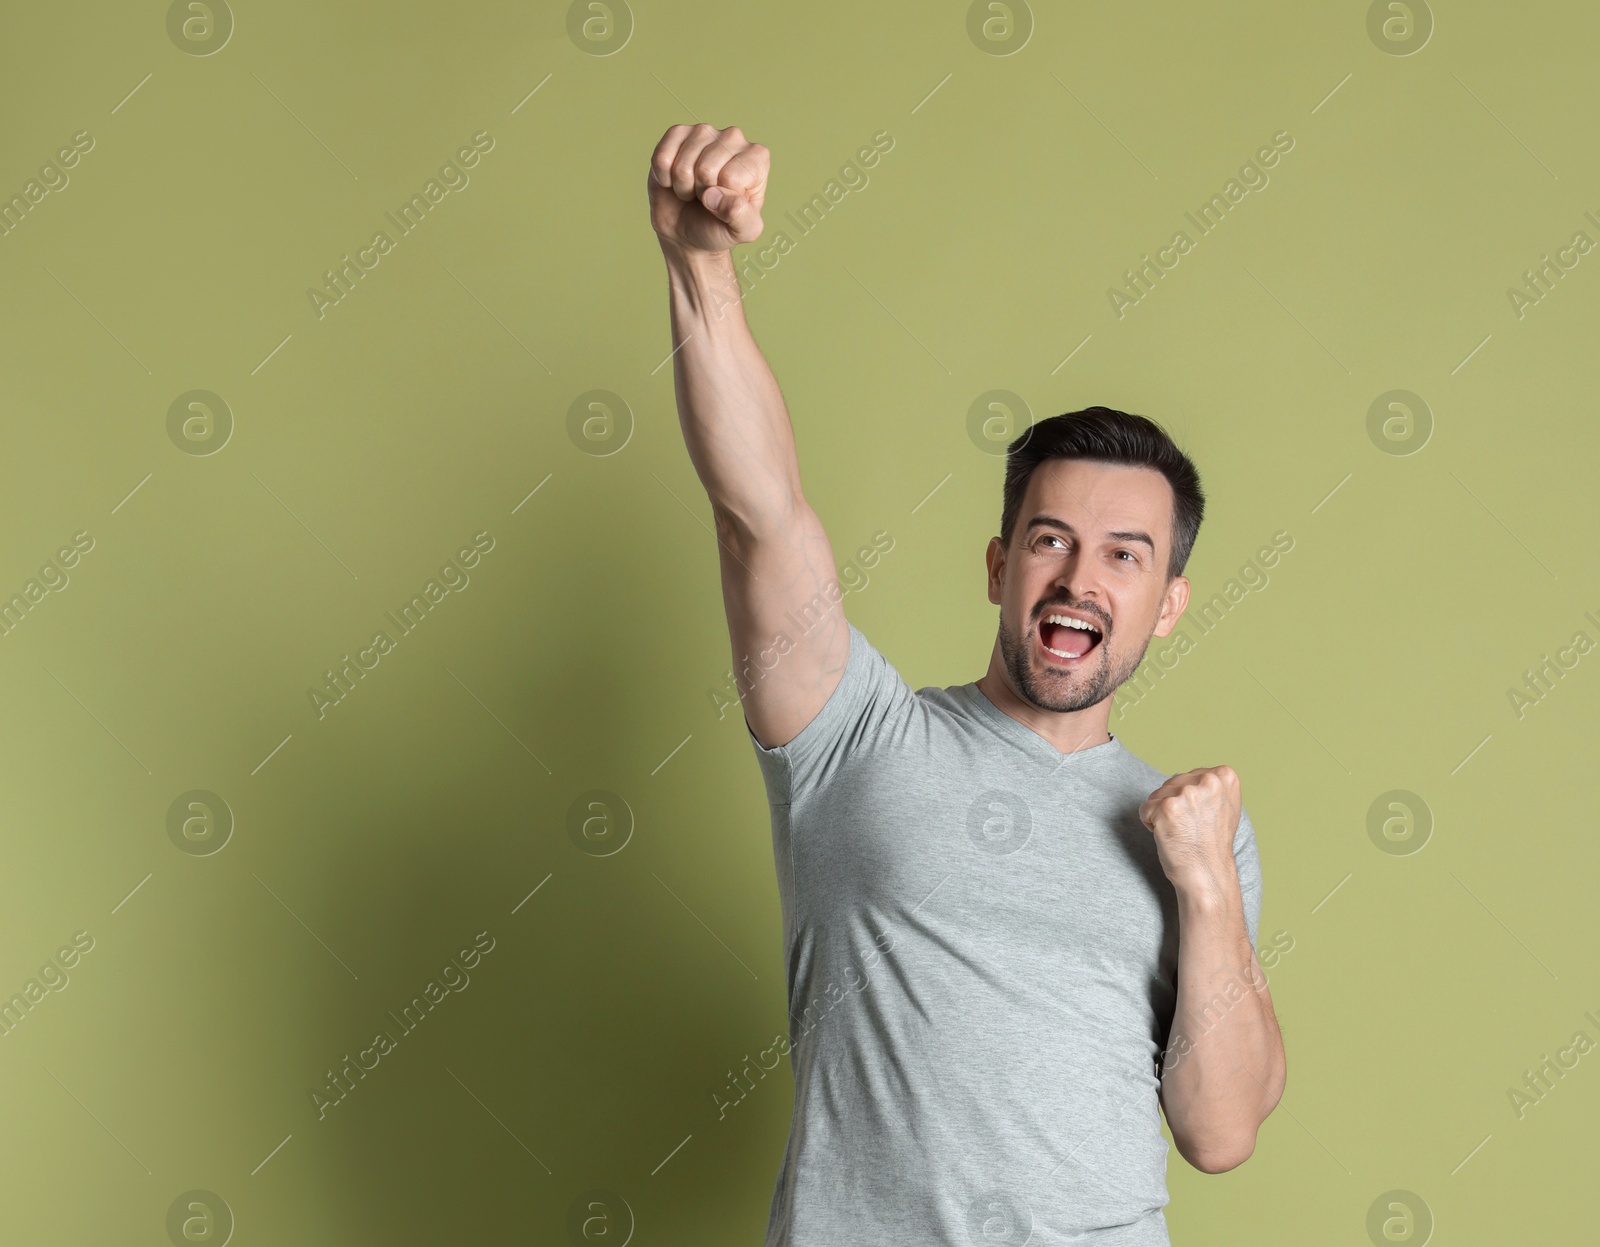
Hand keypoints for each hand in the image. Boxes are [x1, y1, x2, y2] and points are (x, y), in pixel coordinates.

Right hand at [648, 123, 768, 253]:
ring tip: (693, 189)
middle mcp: (734, 138)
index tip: (725, 203)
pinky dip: (664, 177)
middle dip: (701, 192)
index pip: (731, 177)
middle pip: (706, 169)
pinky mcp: (677, 134)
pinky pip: (662, 157)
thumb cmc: (718, 227)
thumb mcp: (741, 231)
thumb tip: (716, 195)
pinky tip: (674, 179)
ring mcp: (704, 132)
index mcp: (757, 158)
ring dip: (683, 186)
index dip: (722, 198)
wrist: (687, 230)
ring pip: (683, 164)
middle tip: (706, 197)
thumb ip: (741, 217)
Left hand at [1138, 766, 1241, 898]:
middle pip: (1171, 783)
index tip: (1203, 819)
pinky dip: (1151, 824)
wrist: (1208, 874)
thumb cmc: (1212, 843)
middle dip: (1174, 806)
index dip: (1190, 801)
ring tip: (1182, 832)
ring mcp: (1187, 793)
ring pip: (1157, 796)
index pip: (1189, 777)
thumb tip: (1190, 777)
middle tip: (1191, 829)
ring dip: (1162, 815)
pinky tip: (1170, 836)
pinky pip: (1145, 810)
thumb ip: (1209, 787)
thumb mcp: (1223, 805)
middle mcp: (1208, 781)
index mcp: (1224, 776)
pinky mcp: (1167, 808)